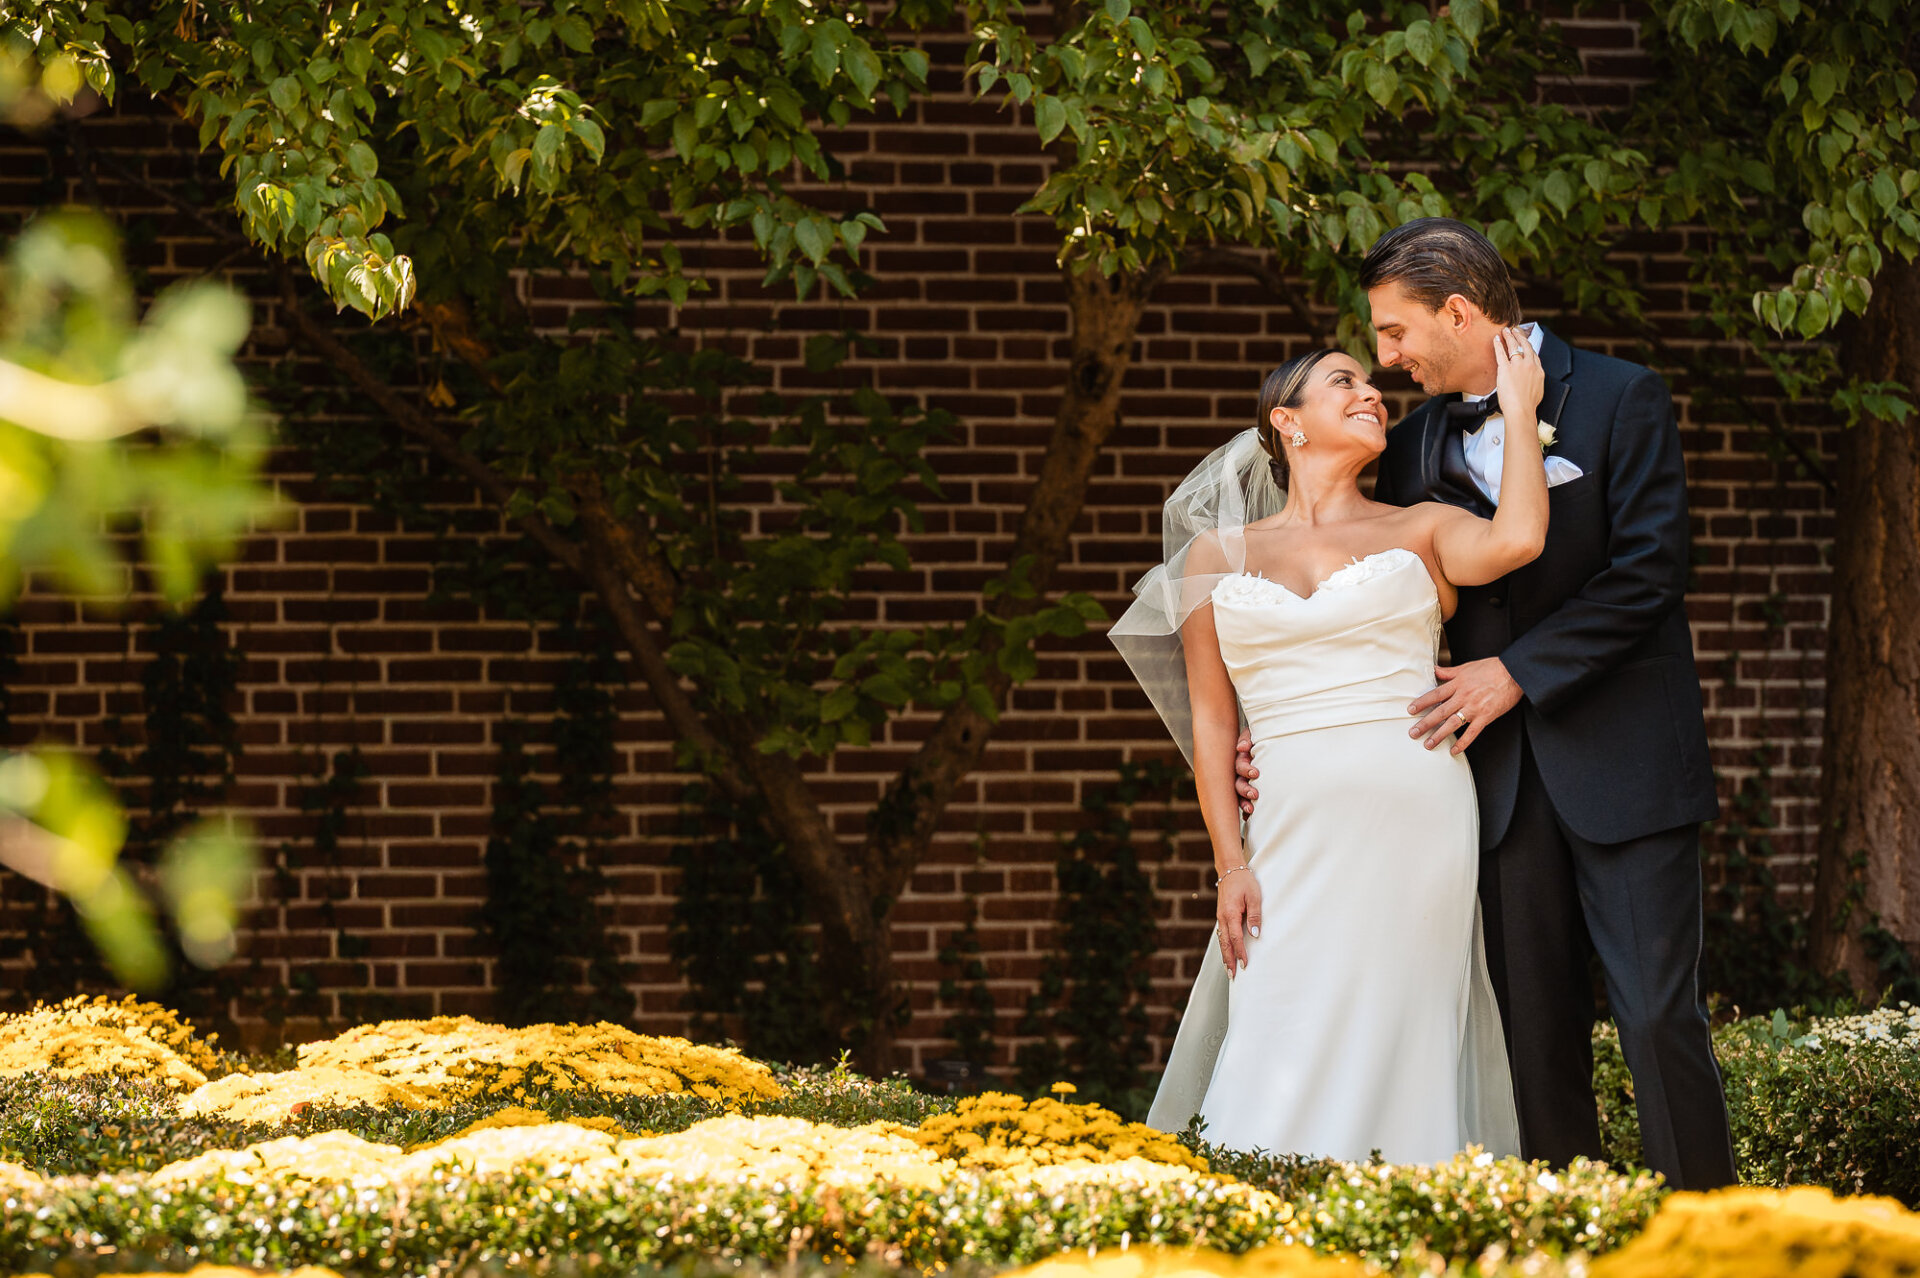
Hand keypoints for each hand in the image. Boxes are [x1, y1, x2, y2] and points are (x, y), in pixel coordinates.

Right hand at [1216, 867, 1262, 976]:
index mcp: (1230, 913)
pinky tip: (1227, 952)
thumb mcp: (1254, 896)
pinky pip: (1222, 934)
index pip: (1235, 938)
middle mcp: (1222, 918)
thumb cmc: (1244, 881)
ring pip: (1221, 940)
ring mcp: (1220, 917)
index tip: (1245, 965)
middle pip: (1225, 944)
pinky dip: (1224, 945)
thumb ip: (1254, 916)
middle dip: (1228, 960)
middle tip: (1232, 976)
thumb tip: (1255, 934)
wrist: (1229, 869)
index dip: (1240, 953)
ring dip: (1225, 955)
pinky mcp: (1222, 916)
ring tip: (1228, 969)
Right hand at [1233, 729, 1257, 815]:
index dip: (1246, 770)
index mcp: (1242, 758)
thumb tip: (1241, 748)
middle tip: (1255, 794)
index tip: (1256, 774)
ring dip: (1244, 802)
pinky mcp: (1248, 791)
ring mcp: (1243, 782)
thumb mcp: (1254, 733)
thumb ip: (1247, 739)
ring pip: (1239, 794)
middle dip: (1245, 789)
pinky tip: (1248, 817)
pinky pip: (1245, 802)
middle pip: (1238, 783)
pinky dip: (1246, 809)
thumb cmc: (1261, 737)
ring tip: (1251, 810)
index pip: (1240, 766)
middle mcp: (1240, 772)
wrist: (1271, 741)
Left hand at [1408, 657, 1523, 752]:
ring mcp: (1474, 708)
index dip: (1422, 703)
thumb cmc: (1491, 668)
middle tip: (1413, 733)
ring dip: (1439, 735)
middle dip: (1425, 724)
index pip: (1435, 695)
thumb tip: (1434, 669)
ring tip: (1428, 744)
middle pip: (1440, 712)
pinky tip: (1454, 750)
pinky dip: (1463, 742)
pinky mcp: (1486, 717)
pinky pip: (1472, 733)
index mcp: (1457, 684)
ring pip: (1452, 724)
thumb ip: (1449, 672)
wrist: (1514, 673)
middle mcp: (1463, 697)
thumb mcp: (1467, 667)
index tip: (1410, 710)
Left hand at [1493, 327, 1544, 422]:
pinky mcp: (1505, 369)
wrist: (1521, 410)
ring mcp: (1517, 366)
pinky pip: (1501, 353)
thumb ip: (1535, 381)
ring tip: (1506, 331)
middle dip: (1520, 336)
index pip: (1533, 354)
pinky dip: (1498, 345)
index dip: (1528, 346)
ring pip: (1514, 346)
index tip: (1525, 342)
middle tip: (1516, 330)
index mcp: (1538, 370)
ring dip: (1509, 336)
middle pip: (1525, 346)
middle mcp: (1529, 365)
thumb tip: (1532, 381)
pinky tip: (1496, 339)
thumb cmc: (1528, 405)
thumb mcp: (1538, 390)